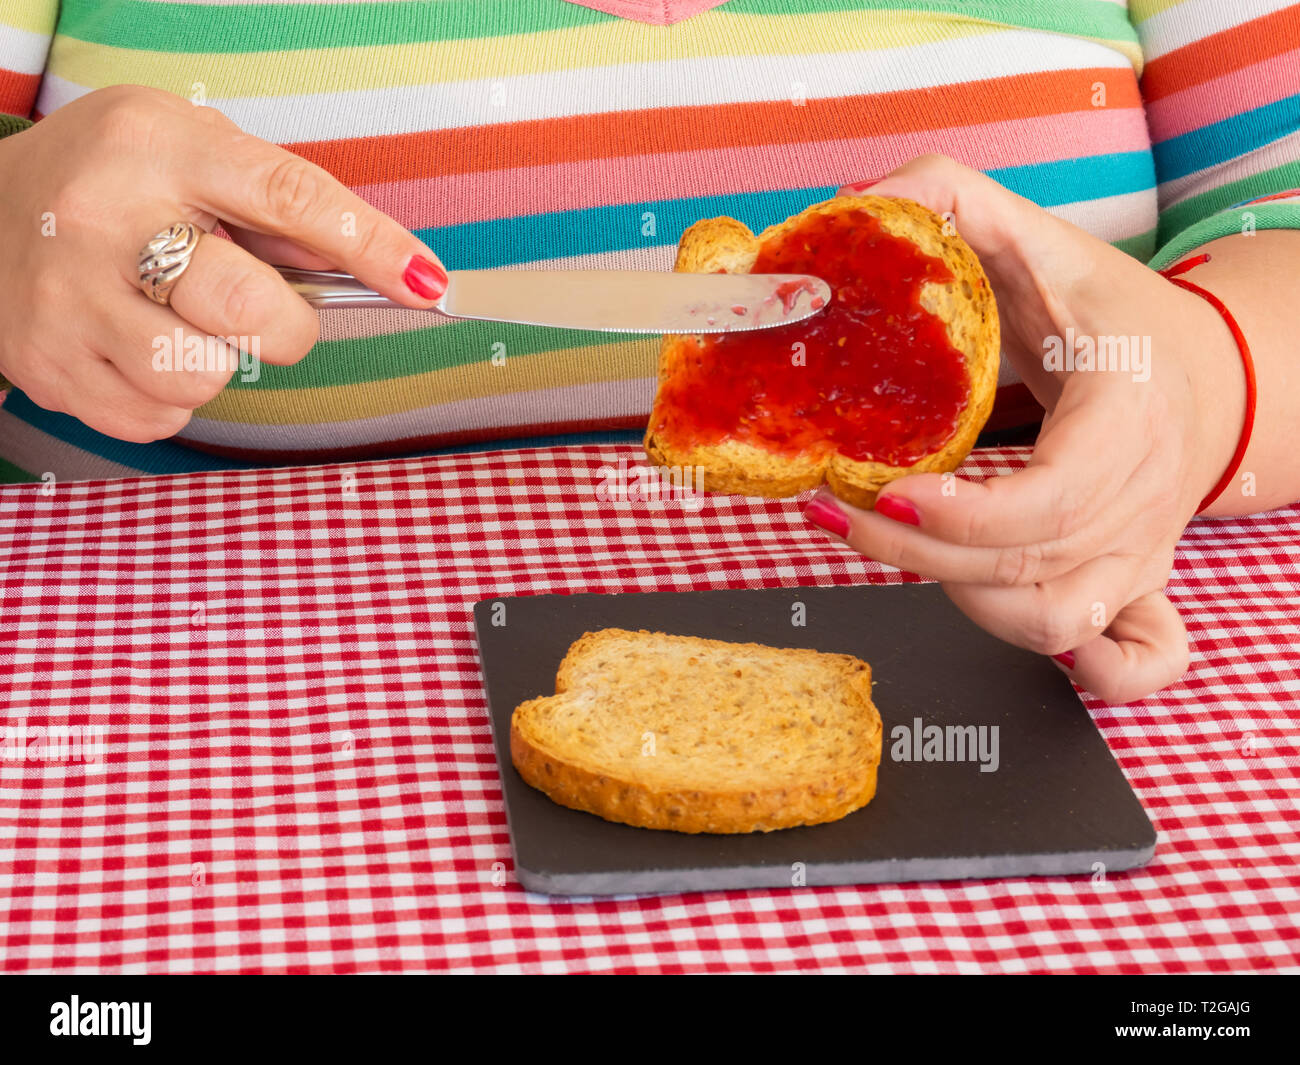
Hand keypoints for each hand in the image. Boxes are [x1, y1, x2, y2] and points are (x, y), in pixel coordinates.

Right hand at [0, 85, 448, 440]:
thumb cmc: (111, 184)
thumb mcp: (188, 151)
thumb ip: (277, 205)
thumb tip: (381, 266)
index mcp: (158, 147)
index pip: (291, 199)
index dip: (371, 248)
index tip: (426, 283)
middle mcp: (106, 220)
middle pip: (252, 312)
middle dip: (284, 328)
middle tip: (258, 311)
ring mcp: (67, 300)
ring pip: (205, 377)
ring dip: (218, 362)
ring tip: (181, 323)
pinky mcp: (50, 367)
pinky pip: (161, 416)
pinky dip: (171, 395)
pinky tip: (139, 350)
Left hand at [810, 155, 1245, 702]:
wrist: (1208, 373)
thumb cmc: (1120, 318)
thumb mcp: (1047, 245)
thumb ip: (954, 204)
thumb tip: (859, 203)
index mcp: (1128, 422)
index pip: (1049, 502)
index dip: (959, 518)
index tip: (883, 491)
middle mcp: (1142, 503)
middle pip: (1024, 568)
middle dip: (913, 555)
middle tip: (837, 511)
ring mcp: (1142, 554)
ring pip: (1054, 622)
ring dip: (962, 604)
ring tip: (893, 547)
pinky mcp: (1138, 585)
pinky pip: (1139, 659)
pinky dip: (1095, 674)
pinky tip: (1035, 643)